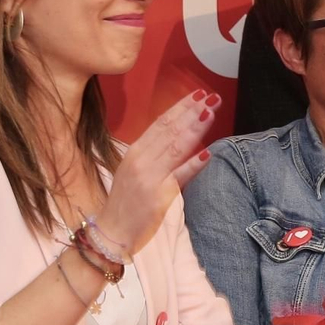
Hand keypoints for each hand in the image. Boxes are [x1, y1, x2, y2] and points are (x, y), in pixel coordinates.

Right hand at [95, 90, 221, 255]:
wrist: (112, 230)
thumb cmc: (126, 201)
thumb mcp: (136, 171)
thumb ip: (154, 153)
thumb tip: (177, 136)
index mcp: (135, 151)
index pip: (161, 123)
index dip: (180, 108)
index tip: (197, 95)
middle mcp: (141, 159)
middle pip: (170, 130)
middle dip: (192, 112)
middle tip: (211, 97)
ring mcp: (149, 177)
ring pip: (175, 147)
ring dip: (195, 129)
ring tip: (211, 113)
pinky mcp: (158, 196)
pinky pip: (179, 177)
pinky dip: (193, 164)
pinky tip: (208, 153)